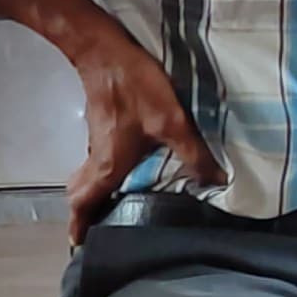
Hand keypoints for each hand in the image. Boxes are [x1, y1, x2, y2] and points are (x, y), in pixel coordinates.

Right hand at [0, 0, 225, 242]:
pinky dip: (102, 176)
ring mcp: (94, 142)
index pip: (83, 204)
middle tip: (101, 227)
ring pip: (87, 179)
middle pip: (80, 195)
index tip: (79, 246)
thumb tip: (217, 182)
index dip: (79, 227)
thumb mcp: (172, 122)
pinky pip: (95, 162)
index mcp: (108, 166)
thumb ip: (193, 155)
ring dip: (94, 195)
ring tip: (114, 206)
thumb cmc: (135, 88)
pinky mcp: (100, 128)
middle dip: (86, 215)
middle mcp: (96, 159)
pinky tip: (125, 172)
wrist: (104, 50)